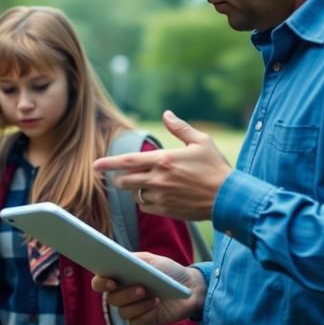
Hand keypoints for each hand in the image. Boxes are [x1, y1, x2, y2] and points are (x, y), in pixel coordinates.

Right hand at [91, 252, 206, 324]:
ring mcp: (132, 308)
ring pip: (123, 312)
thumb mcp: (151, 260)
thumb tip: (121, 261)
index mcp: (119, 277)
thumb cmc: (167, 271)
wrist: (189, 287)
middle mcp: (122, 293)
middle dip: (126, 294)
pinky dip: (145, 315)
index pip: (99, 282)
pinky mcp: (143, 320)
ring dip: (138, 305)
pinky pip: (135, 323)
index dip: (100, 283)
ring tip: (155, 297)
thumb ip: (135, 261)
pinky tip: (156, 305)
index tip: (111, 282)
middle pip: (111, 299)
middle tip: (141, 289)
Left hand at [94, 110, 231, 220]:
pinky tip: (157, 195)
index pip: (128, 161)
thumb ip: (180, 128)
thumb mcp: (201, 141)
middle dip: (120, 178)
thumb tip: (166, 114)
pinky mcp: (167, 210)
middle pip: (124, 181)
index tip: (94, 165)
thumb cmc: (216, 167)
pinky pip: (146, 207)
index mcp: (164, 160)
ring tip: (148, 183)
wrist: (229, 197)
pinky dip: (146, 202)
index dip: (108, 163)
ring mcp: (162, 196)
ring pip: (135, 195)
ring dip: (135, 189)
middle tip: (124, 175)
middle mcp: (159, 179)